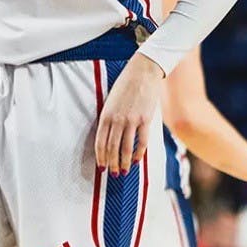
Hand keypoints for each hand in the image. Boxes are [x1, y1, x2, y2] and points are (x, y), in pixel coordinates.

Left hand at [95, 53, 163, 173]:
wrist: (143, 72)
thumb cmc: (125, 86)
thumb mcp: (111, 101)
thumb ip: (109, 118)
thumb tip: (109, 137)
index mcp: (106, 115)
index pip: (100, 142)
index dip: (100, 157)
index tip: (101, 167)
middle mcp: (117, 120)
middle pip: (112, 148)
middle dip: (112, 163)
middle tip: (113, 174)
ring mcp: (131, 120)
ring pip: (126, 148)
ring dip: (124, 162)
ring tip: (124, 171)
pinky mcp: (145, 119)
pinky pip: (141, 141)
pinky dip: (139, 154)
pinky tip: (137, 161)